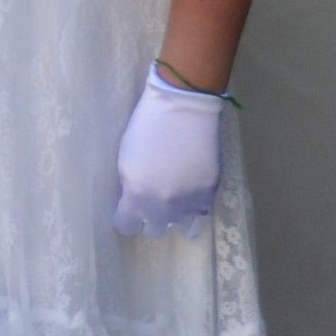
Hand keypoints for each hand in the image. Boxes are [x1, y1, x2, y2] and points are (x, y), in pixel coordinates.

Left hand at [113, 62, 226, 237]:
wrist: (184, 106)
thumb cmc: (147, 125)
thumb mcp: (126, 158)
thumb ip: (130, 187)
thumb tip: (136, 202)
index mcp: (136, 195)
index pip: (126, 226)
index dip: (127, 216)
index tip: (130, 208)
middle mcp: (162, 206)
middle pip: (153, 230)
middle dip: (150, 216)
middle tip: (153, 197)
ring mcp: (188, 202)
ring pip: (178, 225)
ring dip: (174, 213)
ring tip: (174, 192)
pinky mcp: (209, 193)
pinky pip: (199, 212)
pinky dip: (193, 204)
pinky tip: (190, 187)